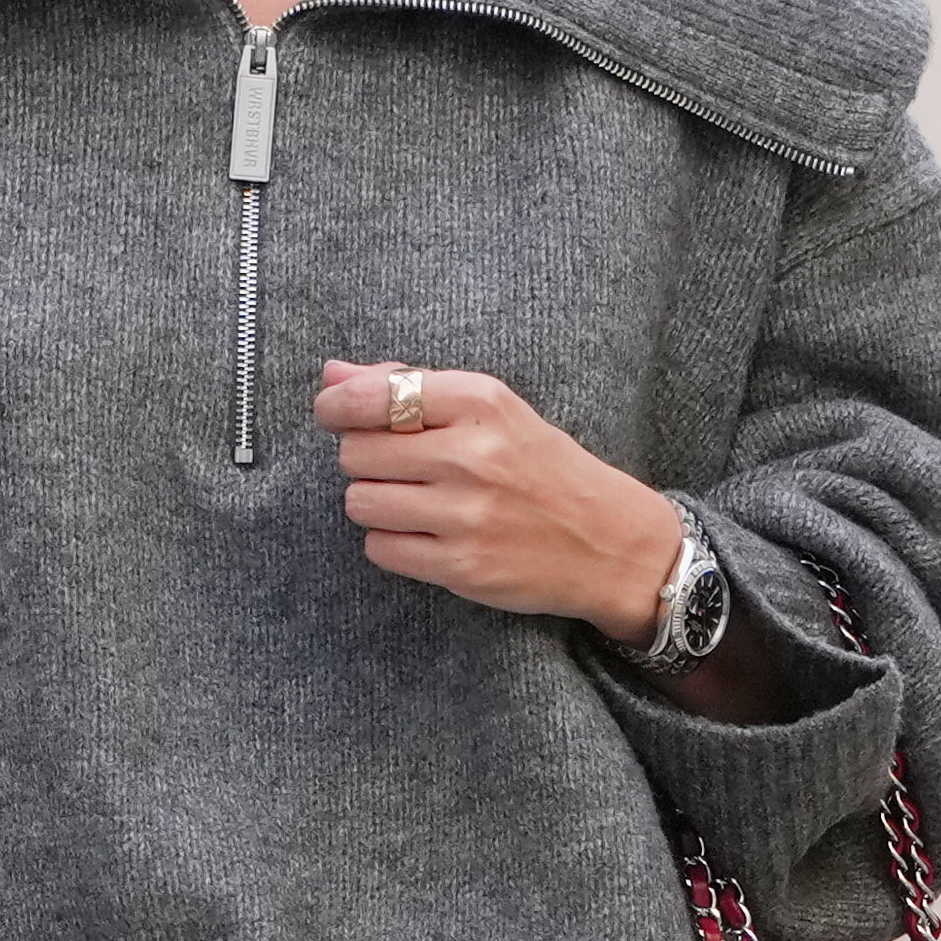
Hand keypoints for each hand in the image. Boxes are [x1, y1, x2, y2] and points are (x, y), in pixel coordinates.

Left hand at [317, 359, 678, 638]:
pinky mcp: (461, 566)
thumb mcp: (492, 410)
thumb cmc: (542, 467)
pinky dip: (390, 541)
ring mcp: (466, 514)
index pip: (376, 395)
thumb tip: (331, 375)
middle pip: (357, 452)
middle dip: (364, 458)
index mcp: (482, 402)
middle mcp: (472, 455)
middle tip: (398, 465)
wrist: (609, 541)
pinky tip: (424, 533)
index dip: (338, 406)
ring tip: (412, 500)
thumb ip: (409, 386)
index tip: (334, 413)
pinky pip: (379, 548)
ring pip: (360, 502)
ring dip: (374, 501)